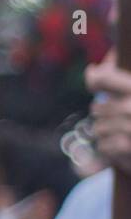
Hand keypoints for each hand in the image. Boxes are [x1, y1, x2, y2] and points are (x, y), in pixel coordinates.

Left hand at [85, 54, 130, 175]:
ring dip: (105, 133)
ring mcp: (130, 127)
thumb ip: (117, 80)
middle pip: (96, 108)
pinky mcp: (128, 146)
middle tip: (118, 118)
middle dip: (104, 115)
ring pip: (97, 128)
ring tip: (121, 132)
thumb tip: (92, 70)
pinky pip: (102, 146)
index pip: (103, 78)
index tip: (94, 86)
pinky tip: (121, 145)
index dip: (94, 80)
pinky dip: (108, 148)